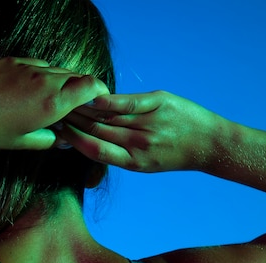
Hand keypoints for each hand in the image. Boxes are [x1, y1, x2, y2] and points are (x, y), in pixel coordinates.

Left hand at [0, 58, 109, 149]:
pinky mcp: (16, 61)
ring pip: (61, 72)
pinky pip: (42, 67)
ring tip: (55, 106)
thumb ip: (49, 140)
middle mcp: (45, 80)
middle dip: (84, 94)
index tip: (100, 106)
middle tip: (79, 112)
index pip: (92, 87)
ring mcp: (30, 67)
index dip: (102, 94)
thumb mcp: (21, 143)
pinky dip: (46, 79)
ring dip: (65, 86)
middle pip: (79, 78)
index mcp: (52, 103)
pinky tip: (33, 95)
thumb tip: (63, 140)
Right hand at [60, 90, 222, 172]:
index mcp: (134, 162)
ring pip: (109, 116)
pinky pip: (129, 102)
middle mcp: (140, 145)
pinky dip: (109, 101)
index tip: (58, 130)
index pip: (94, 151)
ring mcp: (150, 124)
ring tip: (68, 100)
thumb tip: (92, 140)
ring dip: (84, 108)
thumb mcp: (146, 162)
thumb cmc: (175, 154)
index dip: (73, 140)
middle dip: (74, 120)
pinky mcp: (160, 103)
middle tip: (55, 111)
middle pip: (97, 130)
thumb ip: (121, 152)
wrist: (210, 144)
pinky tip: (93, 97)